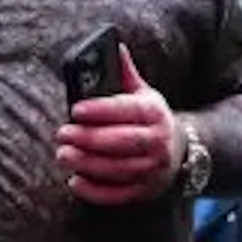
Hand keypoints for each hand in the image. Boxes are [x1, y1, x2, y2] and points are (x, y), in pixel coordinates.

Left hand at [56, 44, 182, 205]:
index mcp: (154, 113)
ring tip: (64, 155)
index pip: (128, 110)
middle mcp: (158, 142)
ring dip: (88, 164)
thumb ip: (126, 74)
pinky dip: (96, 191)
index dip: (102, 110)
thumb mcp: (143, 94)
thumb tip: (115, 46)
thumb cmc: (149, 118)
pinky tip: (75, 182)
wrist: (179, 151)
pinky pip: (119, 195)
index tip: (76, 110)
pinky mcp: (145, 191)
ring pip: (119, 170)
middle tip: (62, 134)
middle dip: (90, 139)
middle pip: (122, 142)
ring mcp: (153, 169)